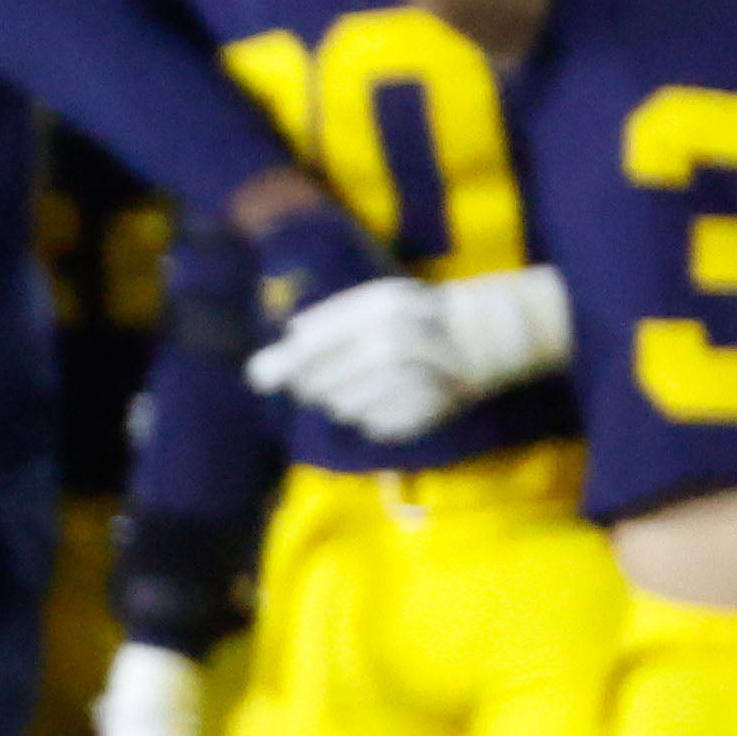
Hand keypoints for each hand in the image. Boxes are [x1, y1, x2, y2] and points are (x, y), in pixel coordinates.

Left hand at [243, 263, 571, 440]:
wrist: (480, 337)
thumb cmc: (409, 319)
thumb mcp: (364, 311)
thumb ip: (309, 340)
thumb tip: (257, 375)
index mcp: (377, 308)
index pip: (305, 350)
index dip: (289, 365)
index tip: (289, 368)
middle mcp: (393, 344)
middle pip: (317, 386)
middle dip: (317, 385)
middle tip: (341, 372)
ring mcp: (411, 381)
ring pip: (342, 409)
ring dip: (345, 401)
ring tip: (372, 381)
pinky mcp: (423, 413)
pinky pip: (373, 427)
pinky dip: (373, 417)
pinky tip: (392, 397)